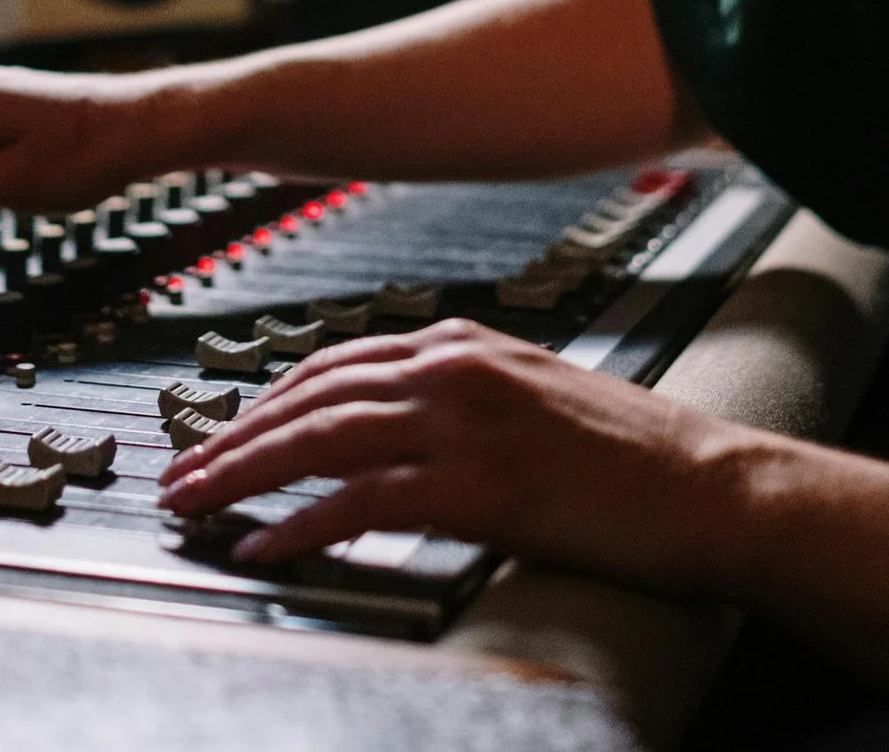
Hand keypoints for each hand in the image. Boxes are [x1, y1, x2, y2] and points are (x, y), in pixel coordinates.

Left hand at [156, 318, 764, 593]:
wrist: (709, 486)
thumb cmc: (634, 454)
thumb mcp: (530, 396)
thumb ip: (457, 398)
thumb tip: (389, 428)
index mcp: (462, 343)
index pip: (333, 362)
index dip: (265, 401)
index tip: (223, 432)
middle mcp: (452, 370)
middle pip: (308, 396)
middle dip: (232, 436)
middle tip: (179, 472)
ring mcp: (463, 425)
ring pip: (318, 440)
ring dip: (242, 474)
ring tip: (194, 504)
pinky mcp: (478, 487)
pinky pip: (361, 503)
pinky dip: (302, 524)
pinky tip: (264, 545)